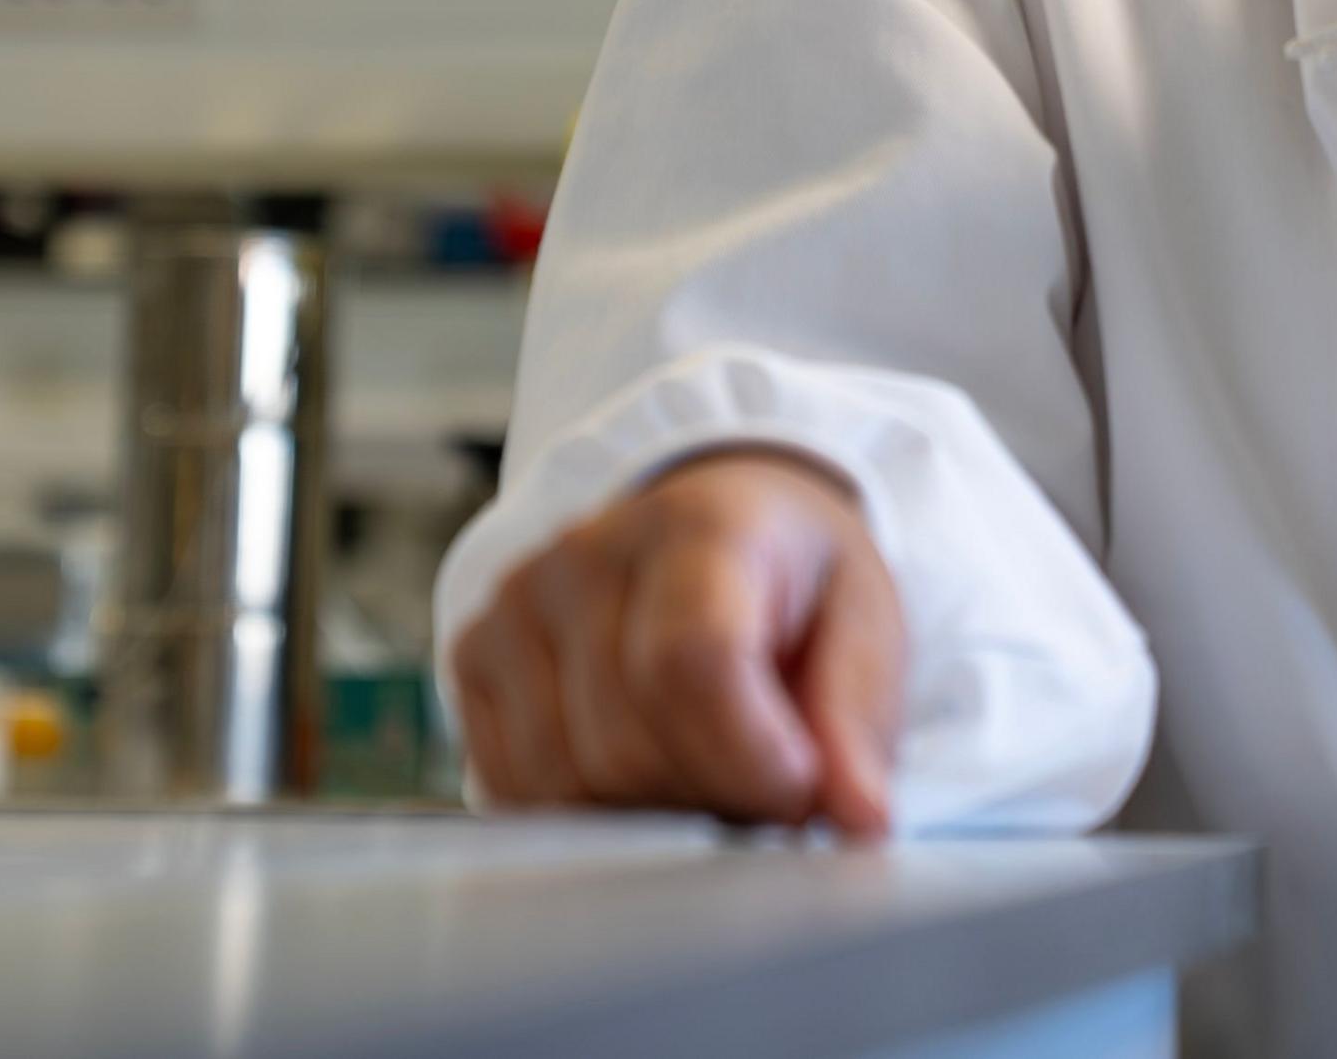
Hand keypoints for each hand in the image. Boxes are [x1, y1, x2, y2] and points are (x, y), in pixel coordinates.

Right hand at [448, 448, 905, 837]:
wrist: (714, 517)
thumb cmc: (791, 577)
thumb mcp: (861, 621)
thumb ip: (857, 720)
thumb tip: (860, 820)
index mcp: (699, 527)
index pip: (690, 663)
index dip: (746, 758)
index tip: (798, 793)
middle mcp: (586, 554)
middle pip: (625, 745)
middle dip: (710, 799)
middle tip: (764, 788)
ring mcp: (517, 604)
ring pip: (565, 783)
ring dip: (650, 815)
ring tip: (708, 772)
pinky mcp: (474, 655)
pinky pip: (514, 788)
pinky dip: (589, 811)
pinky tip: (644, 771)